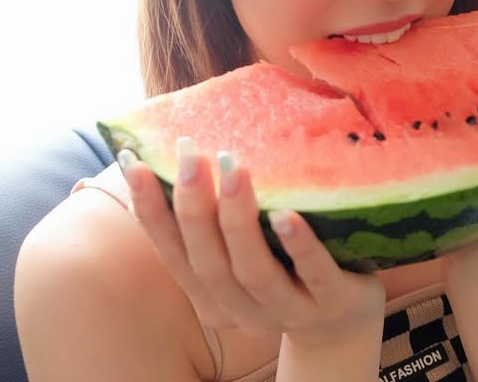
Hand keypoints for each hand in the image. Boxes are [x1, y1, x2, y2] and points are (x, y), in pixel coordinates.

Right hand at [117, 144, 386, 347]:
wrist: (345, 325)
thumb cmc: (285, 271)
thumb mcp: (242, 254)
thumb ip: (215, 222)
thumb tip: (178, 155)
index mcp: (211, 295)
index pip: (171, 252)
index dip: (149, 210)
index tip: (133, 162)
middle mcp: (242, 308)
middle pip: (207, 260)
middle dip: (193, 206)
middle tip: (190, 152)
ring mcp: (289, 310)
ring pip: (252, 270)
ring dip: (237, 219)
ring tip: (232, 169)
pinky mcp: (334, 302)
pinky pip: (314, 273)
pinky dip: (297, 245)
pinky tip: (286, 214)